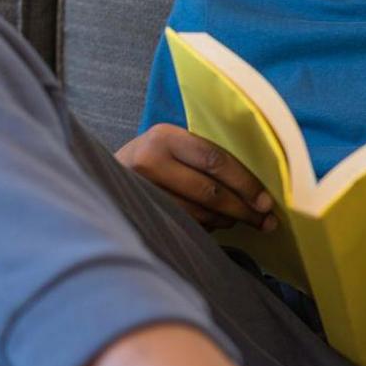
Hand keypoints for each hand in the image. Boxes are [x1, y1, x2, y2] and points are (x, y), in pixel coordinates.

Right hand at [115, 123, 277, 233]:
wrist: (99, 176)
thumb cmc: (150, 160)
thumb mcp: (170, 146)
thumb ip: (202, 157)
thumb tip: (253, 188)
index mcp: (165, 138)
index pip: (216, 160)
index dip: (246, 183)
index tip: (266, 201)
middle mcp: (150, 162)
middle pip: (210, 192)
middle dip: (243, 209)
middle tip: (265, 221)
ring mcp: (142, 191)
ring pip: (199, 214)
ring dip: (226, 221)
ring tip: (241, 221)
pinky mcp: (140, 214)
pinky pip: (185, 226)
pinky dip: (207, 227)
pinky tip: (216, 224)